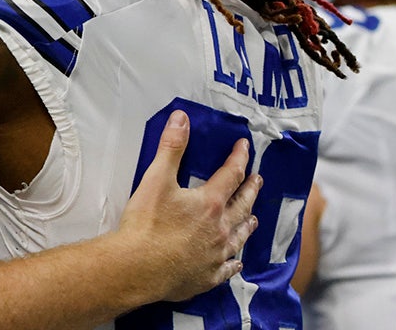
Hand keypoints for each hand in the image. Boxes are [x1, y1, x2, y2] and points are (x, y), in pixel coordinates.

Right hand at [118, 110, 259, 301]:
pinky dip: (234, 263)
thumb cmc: (146, 224)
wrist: (138, 268)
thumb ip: (171, 148)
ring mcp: (215, 255)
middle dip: (250, 190)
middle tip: (258, 180)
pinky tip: (237, 262)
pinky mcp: (207, 277)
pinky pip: (227, 269)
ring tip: (254, 218)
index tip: (244, 147)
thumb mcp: (156, 179)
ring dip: (247, 225)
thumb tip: (182, 118)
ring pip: (239, 237)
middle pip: (242, 205)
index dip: (239, 158)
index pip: (231, 174)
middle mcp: (220, 229)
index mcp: (210, 203)